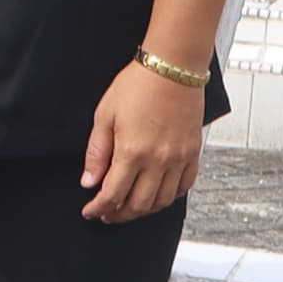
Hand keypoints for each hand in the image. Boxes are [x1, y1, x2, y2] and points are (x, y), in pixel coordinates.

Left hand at [82, 59, 205, 222]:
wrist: (173, 67)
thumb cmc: (138, 85)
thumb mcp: (104, 116)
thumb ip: (96, 153)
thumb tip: (89, 181)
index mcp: (132, 152)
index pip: (113, 194)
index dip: (98, 207)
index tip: (90, 211)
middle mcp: (158, 161)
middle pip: (138, 205)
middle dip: (119, 214)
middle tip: (107, 214)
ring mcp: (179, 159)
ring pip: (162, 201)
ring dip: (143, 211)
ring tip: (129, 208)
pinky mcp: (193, 153)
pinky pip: (184, 187)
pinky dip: (169, 198)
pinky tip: (157, 195)